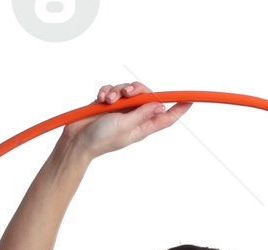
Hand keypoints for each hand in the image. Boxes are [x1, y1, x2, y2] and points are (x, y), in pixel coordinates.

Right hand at [60, 81, 189, 161]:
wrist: (76, 142)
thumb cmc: (100, 139)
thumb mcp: (125, 126)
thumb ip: (143, 113)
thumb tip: (160, 104)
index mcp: (141, 127)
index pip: (165, 117)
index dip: (178, 109)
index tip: (191, 100)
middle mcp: (133, 117)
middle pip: (147, 95)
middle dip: (138, 89)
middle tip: (128, 93)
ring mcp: (120, 110)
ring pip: (128, 89)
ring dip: (118, 90)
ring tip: (108, 100)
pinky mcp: (107, 105)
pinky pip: (113, 89)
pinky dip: (107, 91)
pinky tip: (101, 99)